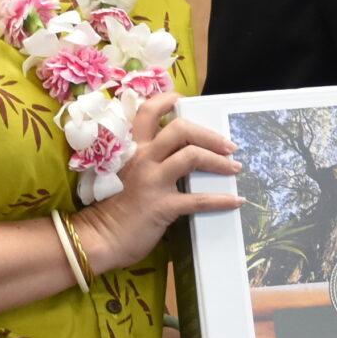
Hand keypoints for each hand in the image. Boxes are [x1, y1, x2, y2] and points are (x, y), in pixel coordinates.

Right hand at [69, 91, 243, 275]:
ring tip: (234, 168)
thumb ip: (150, 158)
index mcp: (134, 148)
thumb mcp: (129, 172)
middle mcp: (143, 158)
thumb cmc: (117, 206)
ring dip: (219, 161)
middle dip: (209, 134)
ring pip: (191, 157)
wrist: (101, 237)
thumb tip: (185, 151)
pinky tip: (235, 201)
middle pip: (180, 129)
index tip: (186, 101)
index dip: (168, 100)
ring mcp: (152, 181)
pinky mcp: (162, 206)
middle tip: (228, 146)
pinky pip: (198, 199)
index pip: (148, 112)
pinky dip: (221, 200)